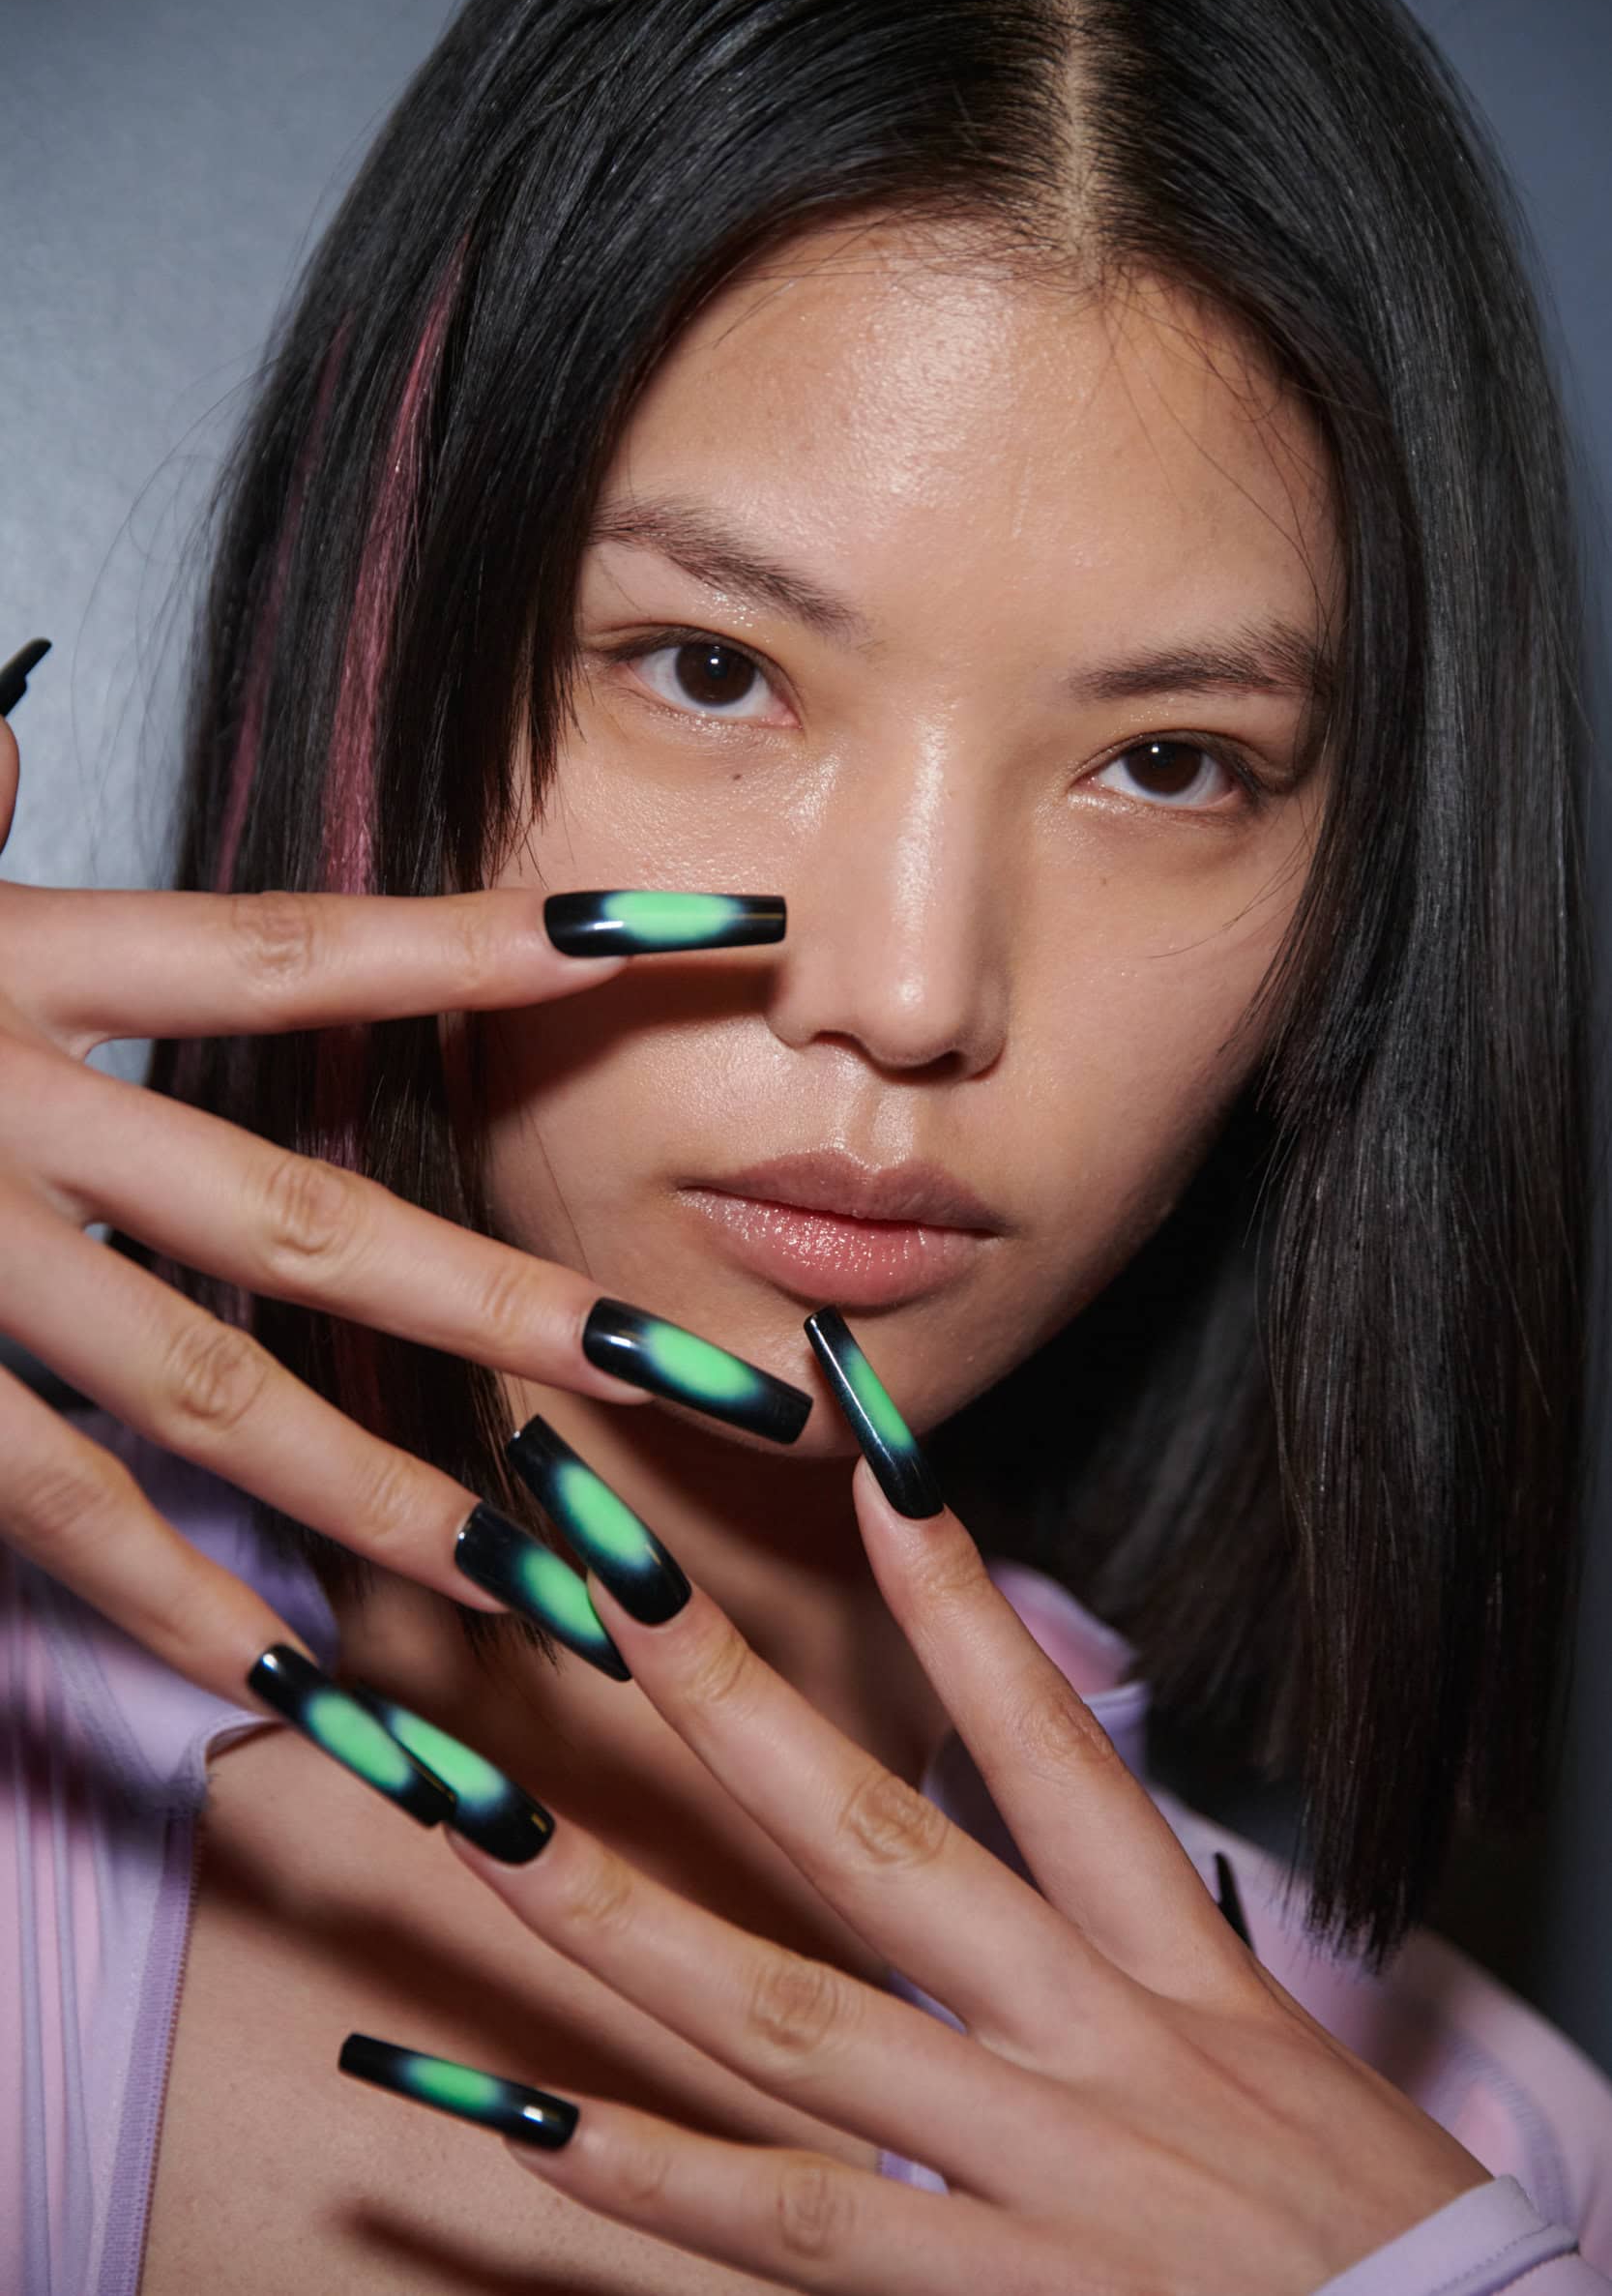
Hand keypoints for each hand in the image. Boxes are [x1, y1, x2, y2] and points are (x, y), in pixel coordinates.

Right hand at [0, 663, 792, 1713]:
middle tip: (721, 1383)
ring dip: (384, 1500)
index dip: (501, 950)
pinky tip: (297, 1681)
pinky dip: (161, 1594)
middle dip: (520, 1311)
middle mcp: (8, 1121)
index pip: (308, 959)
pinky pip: (39, 1511)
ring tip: (552, 1584)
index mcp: (26, 969)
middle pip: (308, 1223)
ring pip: (199, 1400)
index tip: (706, 936)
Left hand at [436, 1465, 1485, 2293]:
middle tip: (588, 1559)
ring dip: (611, 1915)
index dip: (958, 1595)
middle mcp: (1094, 2046)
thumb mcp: (1278, 2073)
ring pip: (786, 2020)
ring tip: (469, 1818)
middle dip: (717, 1694)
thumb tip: (1013, 1867)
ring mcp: (1035, 2178)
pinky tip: (521, 2121)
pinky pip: (787, 2233)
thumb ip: (1145, 1971)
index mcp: (1179, 1977)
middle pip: (873, 1840)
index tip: (867, 1450)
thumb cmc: (1376, 2250)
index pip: (1052, 1748)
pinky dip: (648, 2179)